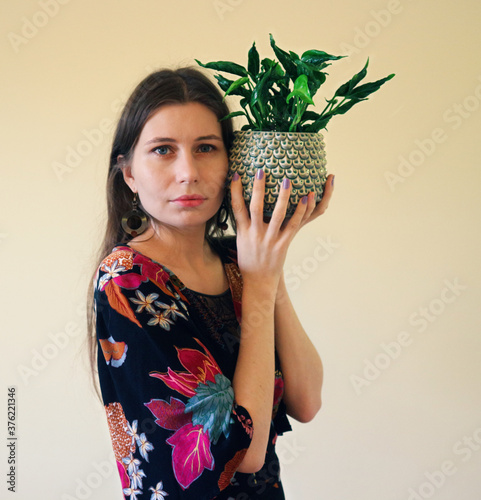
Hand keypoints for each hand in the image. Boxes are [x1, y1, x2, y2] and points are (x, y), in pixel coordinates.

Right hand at [230, 170, 332, 287]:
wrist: (258, 281)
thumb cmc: (250, 259)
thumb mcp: (241, 242)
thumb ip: (243, 224)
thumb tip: (241, 205)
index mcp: (243, 232)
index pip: (236, 208)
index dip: (234, 191)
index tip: (235, 175)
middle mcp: (255, 234)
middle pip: (255, 207)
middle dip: (257, 189)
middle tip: (261, 171)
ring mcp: (269, 240)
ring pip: (276, 215)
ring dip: (282, 197)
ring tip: (287, 180)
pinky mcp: (282, 245)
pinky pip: (292, 226)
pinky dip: (298, 212)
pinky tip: (305, 199)